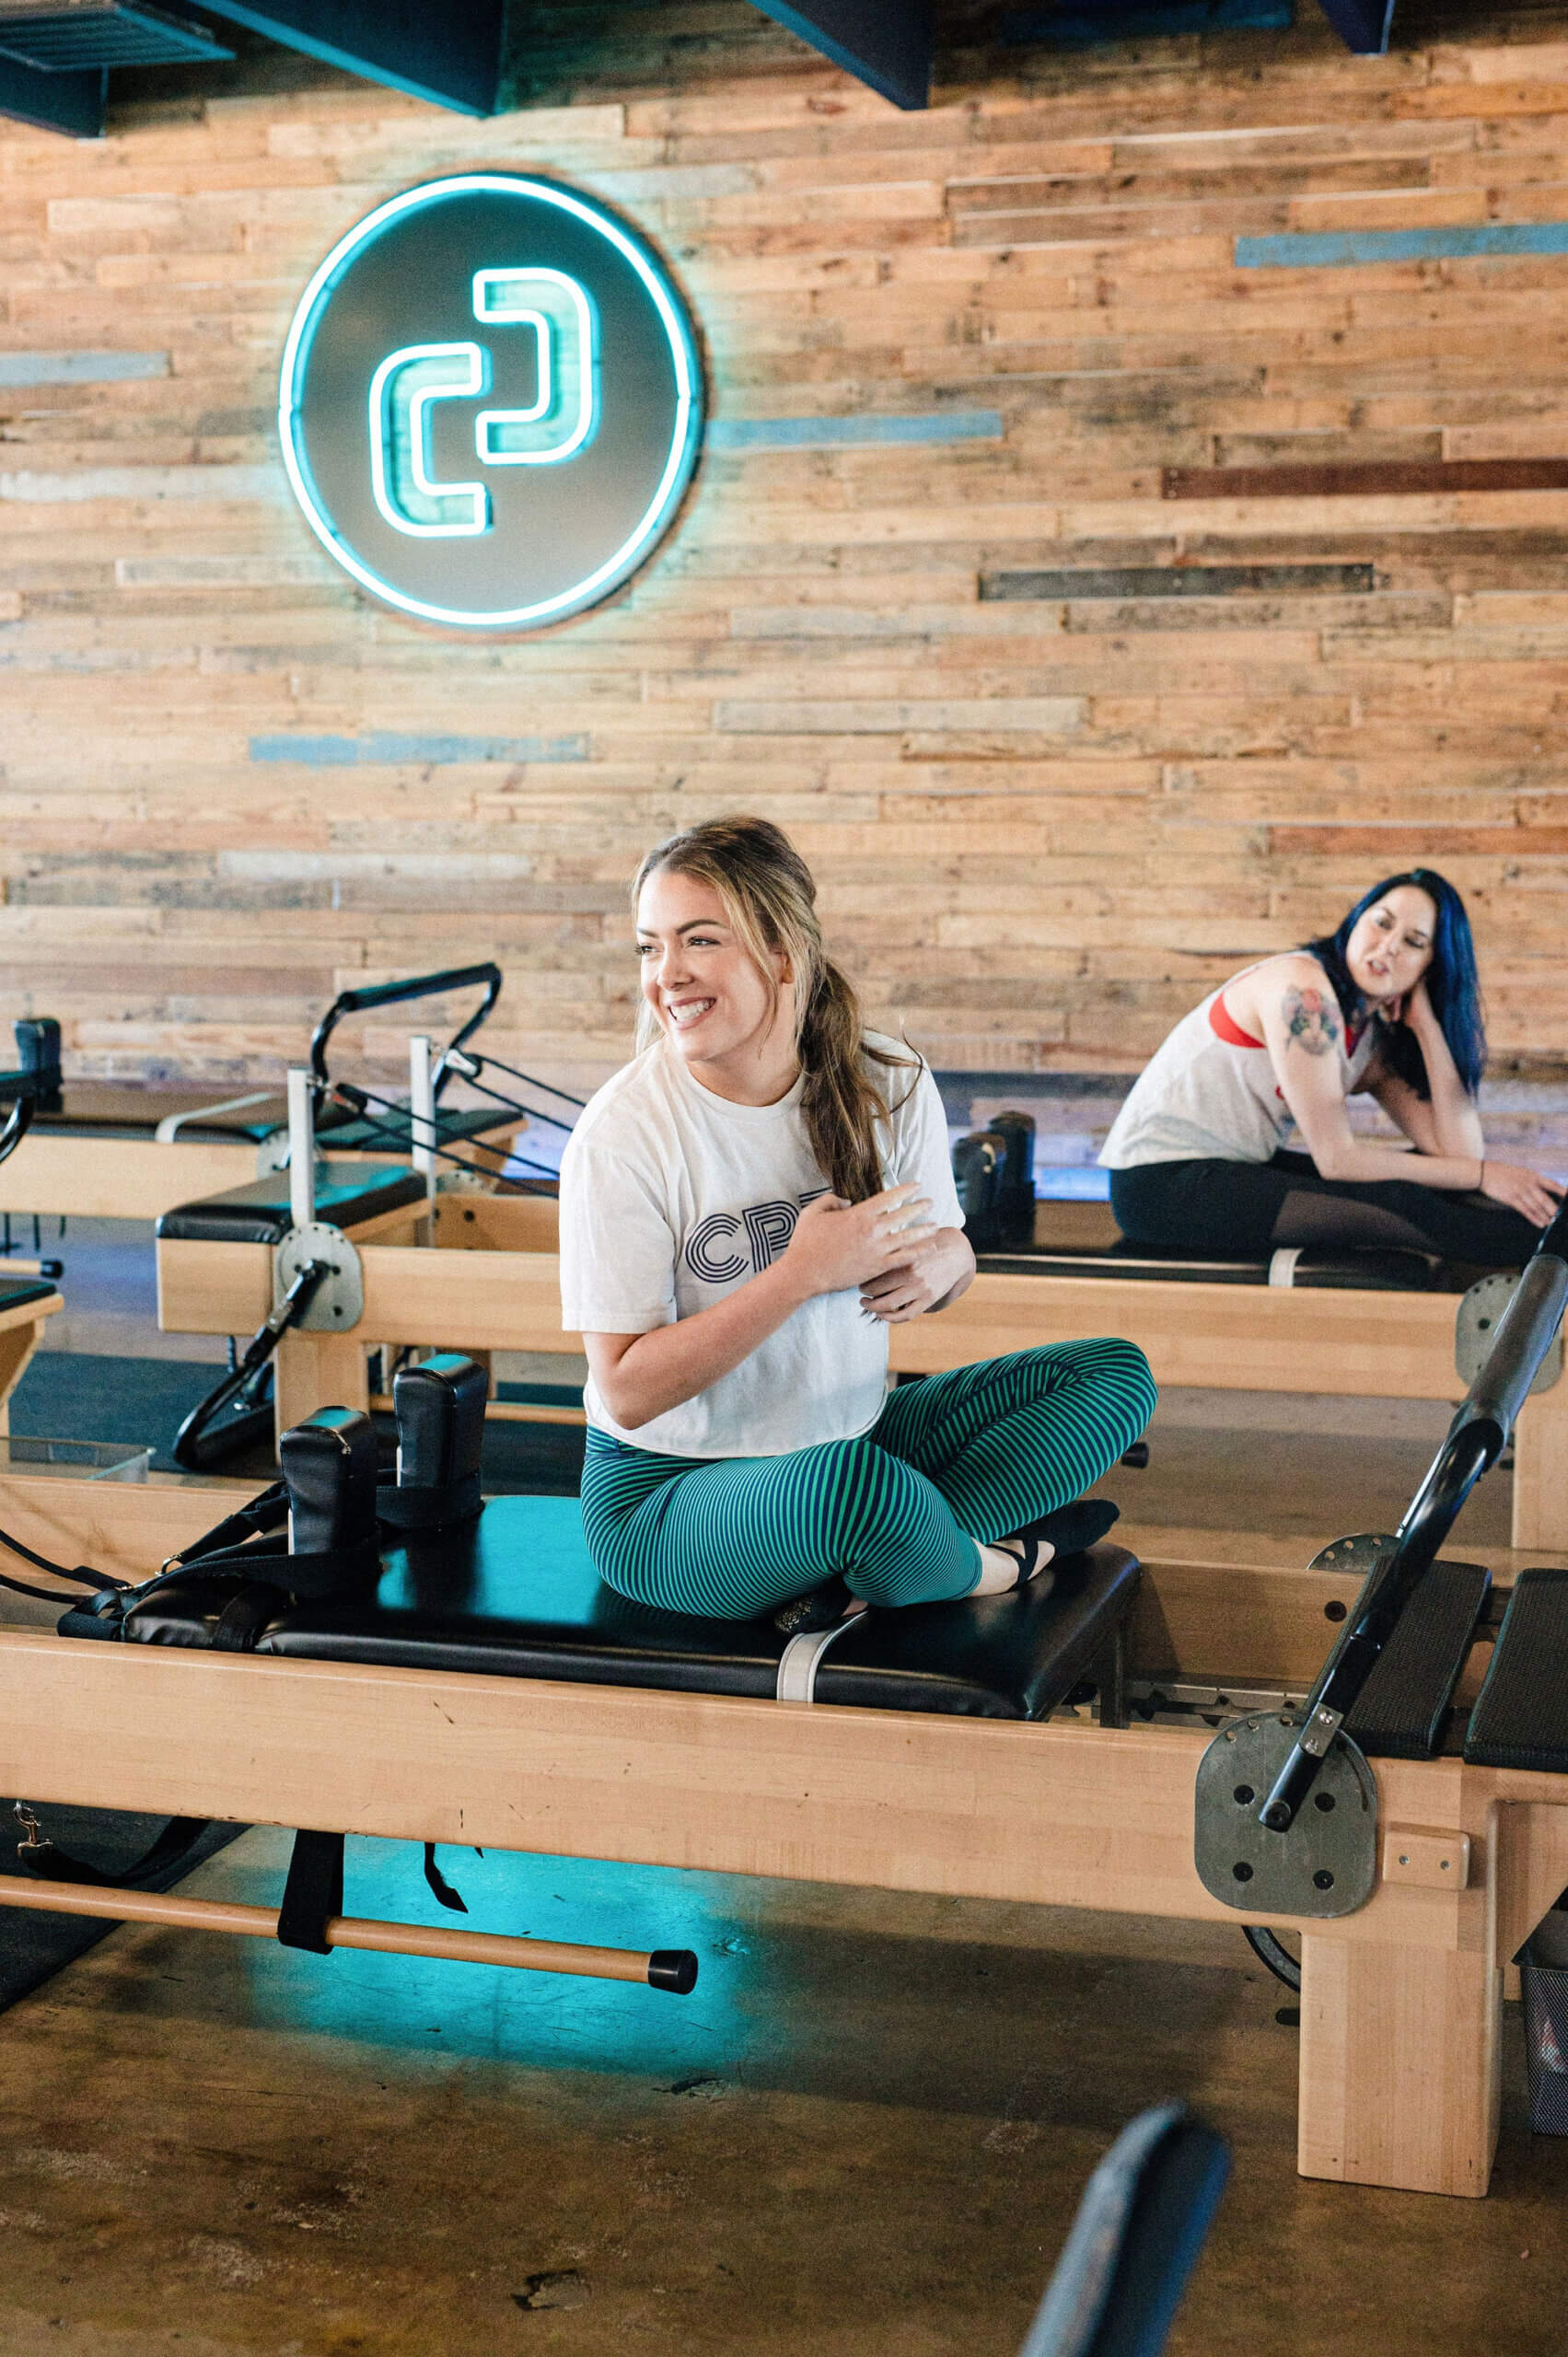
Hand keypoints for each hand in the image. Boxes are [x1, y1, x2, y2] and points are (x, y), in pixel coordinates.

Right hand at [780, 1183, 938, 1300]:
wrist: (804, 1272)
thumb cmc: (806, 1242)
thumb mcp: (813, 1212)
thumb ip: (831, 1200)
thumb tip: (846, 1200)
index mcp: (858, 1214)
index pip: (888, 1197)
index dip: (905, 1189)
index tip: (916, 1185)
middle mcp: (872, 1230)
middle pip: (903, 1215)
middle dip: (919, 1207)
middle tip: (930, 1202)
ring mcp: (876, 1250)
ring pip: (907, 1237)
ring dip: (924, 1230)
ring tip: (935, 1225)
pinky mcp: (877, 1267)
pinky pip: (903, 1259)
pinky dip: (919, 1253)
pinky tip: (930, 1249)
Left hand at [859, 1229, 967, 1322]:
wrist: (956, 1253)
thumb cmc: (927, 1244)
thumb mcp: (910, 1240)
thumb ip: (891, 1247)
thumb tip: (866, 1254)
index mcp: (903, 1257)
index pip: (873, 1271)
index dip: (862, 1277)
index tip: (859, 1277)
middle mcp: (910, 1274)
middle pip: (876, 1289)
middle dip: (864, 1293)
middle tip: (860, 1292)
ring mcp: (920, 1289)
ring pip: (888, 1304)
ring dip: (873, 1307)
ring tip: (867, 1304)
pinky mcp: (928, 1299)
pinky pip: (906, 1315)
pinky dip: (890, 1318)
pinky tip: (882, 1314)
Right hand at [1478, 1159, 1564, 1227]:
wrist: (1486, 1173)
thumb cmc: (1504, 1173)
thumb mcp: (1522, 1172)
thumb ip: (1533, 1181)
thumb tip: (1545, 1190)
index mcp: (1533, 1176)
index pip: (1552, 1184)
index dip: (1562, 1191)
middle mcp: (1528, 1183)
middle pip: (1545, 1199)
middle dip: (1554, 1210)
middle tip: (1560, 1217)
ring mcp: (1520, 1191)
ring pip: (1536, 1207)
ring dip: (1545, 1216)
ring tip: (1551, 1223)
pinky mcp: (1511, 1199)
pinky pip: (1525, 1211)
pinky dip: (1534, 1218)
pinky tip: (1540, 1223)